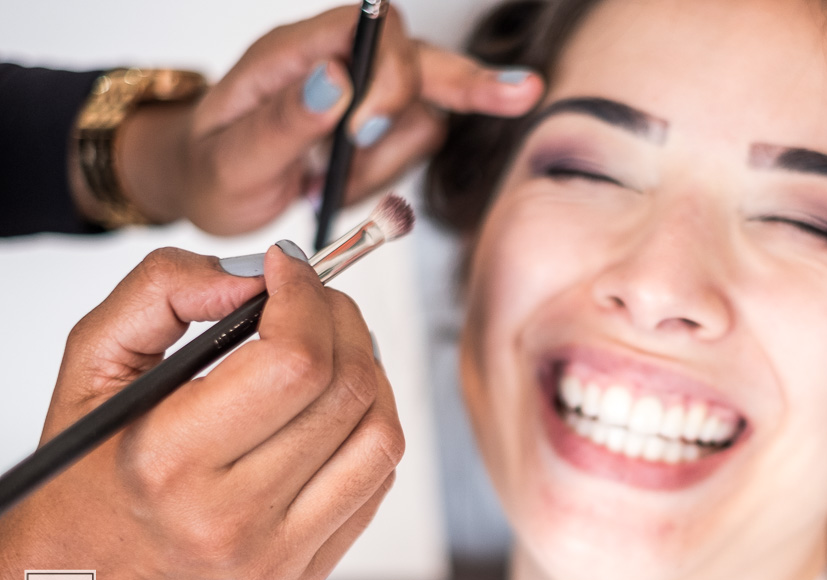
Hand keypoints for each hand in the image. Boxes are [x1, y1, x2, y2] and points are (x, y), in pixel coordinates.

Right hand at [0, 247, 401, 579]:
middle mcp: (231, 517)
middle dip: (343, 320)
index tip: (289, 267)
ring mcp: (278, 554)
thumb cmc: (86, 468)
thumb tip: (255, 275)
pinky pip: (376, 478)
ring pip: (380, 434)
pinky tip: (332, 408)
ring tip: (331, 348)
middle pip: (347, 389)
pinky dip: (370, 424)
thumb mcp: (94, 363)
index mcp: (170, 461)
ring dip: (369, 370)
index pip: (293, 361)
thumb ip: (162, 292)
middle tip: (314, 299)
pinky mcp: (307, 572)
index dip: (306, 296)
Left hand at [108, 4, 543, 233]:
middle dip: (463, 85)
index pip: (372, 27)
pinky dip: (385, 178)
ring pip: (424, 114)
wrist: (205, 187)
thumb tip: (335, 79)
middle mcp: (338, 64)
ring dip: (388, 162)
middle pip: (421, 57)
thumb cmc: (210, 167)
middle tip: (506, 101)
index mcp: (297, 53)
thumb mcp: (230, 159)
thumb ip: (284, 121)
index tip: (365, 128)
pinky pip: (412, 147)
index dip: (390, 70)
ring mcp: (362, 96)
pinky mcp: (375, 129)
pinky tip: (342, 188)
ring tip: (330, 187)